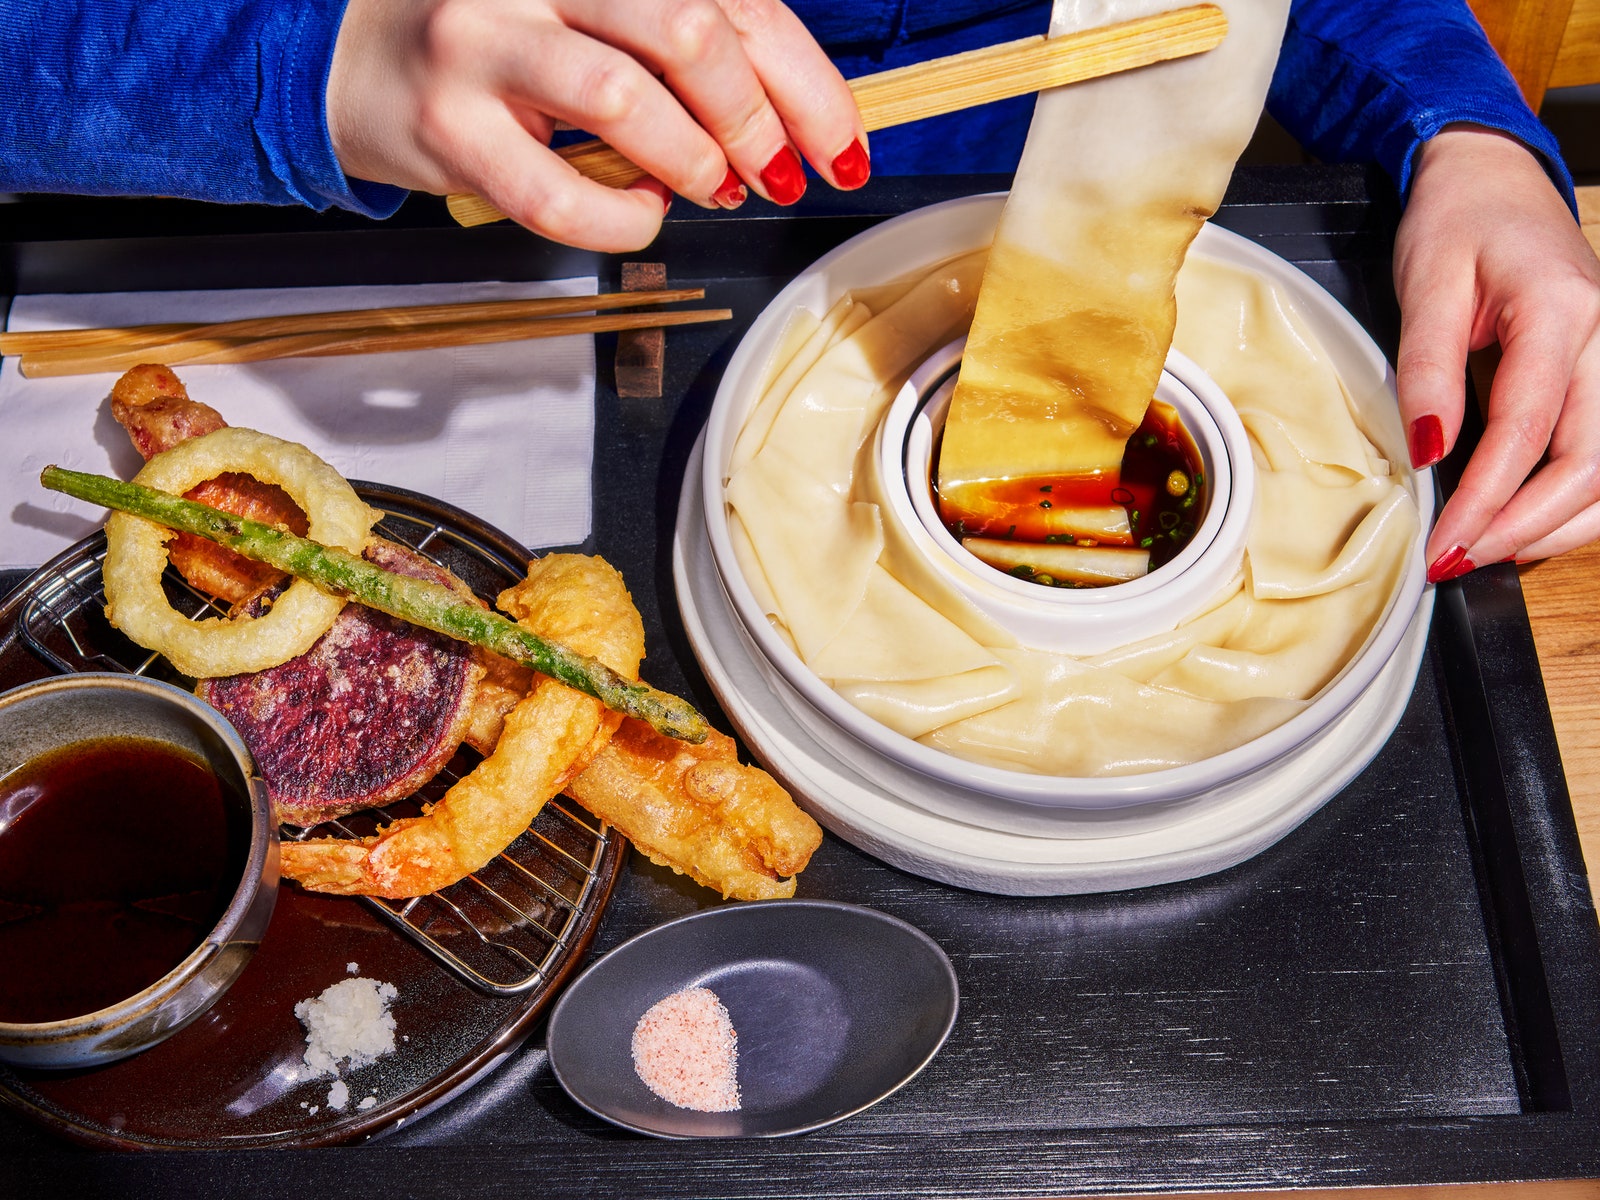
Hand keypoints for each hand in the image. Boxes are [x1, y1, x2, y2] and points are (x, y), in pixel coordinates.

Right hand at [326, 0, 867, 251]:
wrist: (354, 62)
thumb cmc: (499, 46)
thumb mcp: (596, 18)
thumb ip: (681, 44)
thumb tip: (789, 117)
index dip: (805, 82)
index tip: (837, 147)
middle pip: (690, 30)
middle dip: (756, 121)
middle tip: (770, 173)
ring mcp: (486, 43)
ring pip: (627, 98)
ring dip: (694, 162)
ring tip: (707, 188)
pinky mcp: (448, 126)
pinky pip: (558, 191)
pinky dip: (621, 217)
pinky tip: (639, 215)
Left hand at [1392, 126, 1599, 579]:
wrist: (1496, 180)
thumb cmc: (1458, 223)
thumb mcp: (1427, 286)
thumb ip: (1428, 369)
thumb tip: (1428, 451)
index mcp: (1559, 312)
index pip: (1529, 430)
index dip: (1487, 500)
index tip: (1443, 544)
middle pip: (1590, 464)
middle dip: (1524, 527)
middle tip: (1456, 561)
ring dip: (1553, 527)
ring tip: (1482, 553)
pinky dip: (1570, 503)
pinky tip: (1520, 524)